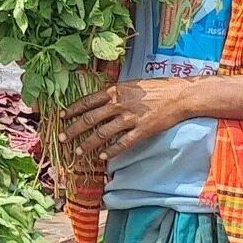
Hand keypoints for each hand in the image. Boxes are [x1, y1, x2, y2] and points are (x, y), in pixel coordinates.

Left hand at [63, 78, 189, 163]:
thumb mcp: (132, 85)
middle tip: (62, 138)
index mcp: (115, 91)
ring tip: (78, 151)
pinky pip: (123, 143)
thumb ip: (116, 92)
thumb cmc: (157, 87)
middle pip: (90, 118)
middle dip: (73, 129)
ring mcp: (130, 118)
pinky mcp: (142, 130)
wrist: (180, 95)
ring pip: (103, 133)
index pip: (87, 101)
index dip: (72, 110)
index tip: (61, 117)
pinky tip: (103, 158)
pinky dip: (112, 151)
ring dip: (89, 144)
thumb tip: (101, 99)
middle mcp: (119, 104)